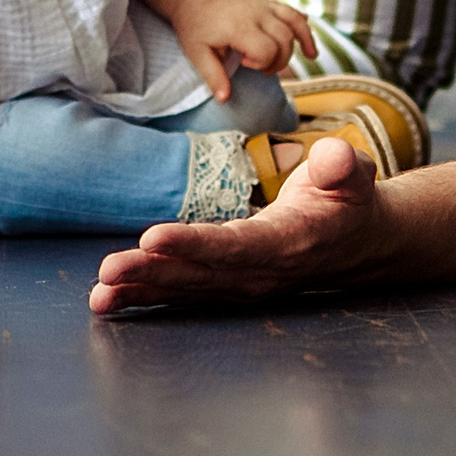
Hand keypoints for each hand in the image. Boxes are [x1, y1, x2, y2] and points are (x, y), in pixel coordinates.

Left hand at [89, 135, 382, 312]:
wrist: (357, 243)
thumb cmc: (347, 199)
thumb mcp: (354, 175)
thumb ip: (343, 166)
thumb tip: (332, 157)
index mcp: (290, 243)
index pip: (237, 245)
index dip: (194, 245)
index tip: (152, 238)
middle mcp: (261, 273)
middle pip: (201, 275)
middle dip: (152, 274)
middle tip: (107, 272)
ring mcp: (243, 286)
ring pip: (187, 290)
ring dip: (141, 291)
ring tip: (98, 295)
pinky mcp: (227, 287)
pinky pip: (184, 295)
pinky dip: (146, 296)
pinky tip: (109, 298)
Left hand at [174, 0, 315, 99]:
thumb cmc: (195, 26)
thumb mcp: (197, 53)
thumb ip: (213, 76)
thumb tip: (225, 99)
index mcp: (239, 26)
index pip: (266, 49)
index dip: (261, 63)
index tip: (244, 63)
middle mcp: (256, 13)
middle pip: (284, 40)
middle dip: (278, 61)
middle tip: (260, 69)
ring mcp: (264, 6)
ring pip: (294, 26)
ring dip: (295, 48)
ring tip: (285, 65)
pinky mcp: (268, 3)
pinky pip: (294, 14)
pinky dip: (305, 30)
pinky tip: (310, 50)